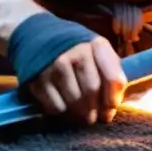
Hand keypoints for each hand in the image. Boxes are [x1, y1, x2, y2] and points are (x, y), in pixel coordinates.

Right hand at [7, 12, 125, 123]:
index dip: (113, 99)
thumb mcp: (97, 51)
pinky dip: (63, 112)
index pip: (113, 78)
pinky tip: (64, 105)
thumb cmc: (76, 48)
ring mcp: (55, 65)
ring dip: (80, 114)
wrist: (39, 35)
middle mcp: (76, 52)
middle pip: (92, 91)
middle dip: (95, 109)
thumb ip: (110, 73)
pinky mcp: (38, 79)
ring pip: (74, 102)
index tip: (110, 108)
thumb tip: (113, 107)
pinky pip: (56, 107)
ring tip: (80, 113)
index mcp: (96, 45)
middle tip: (93, 116)